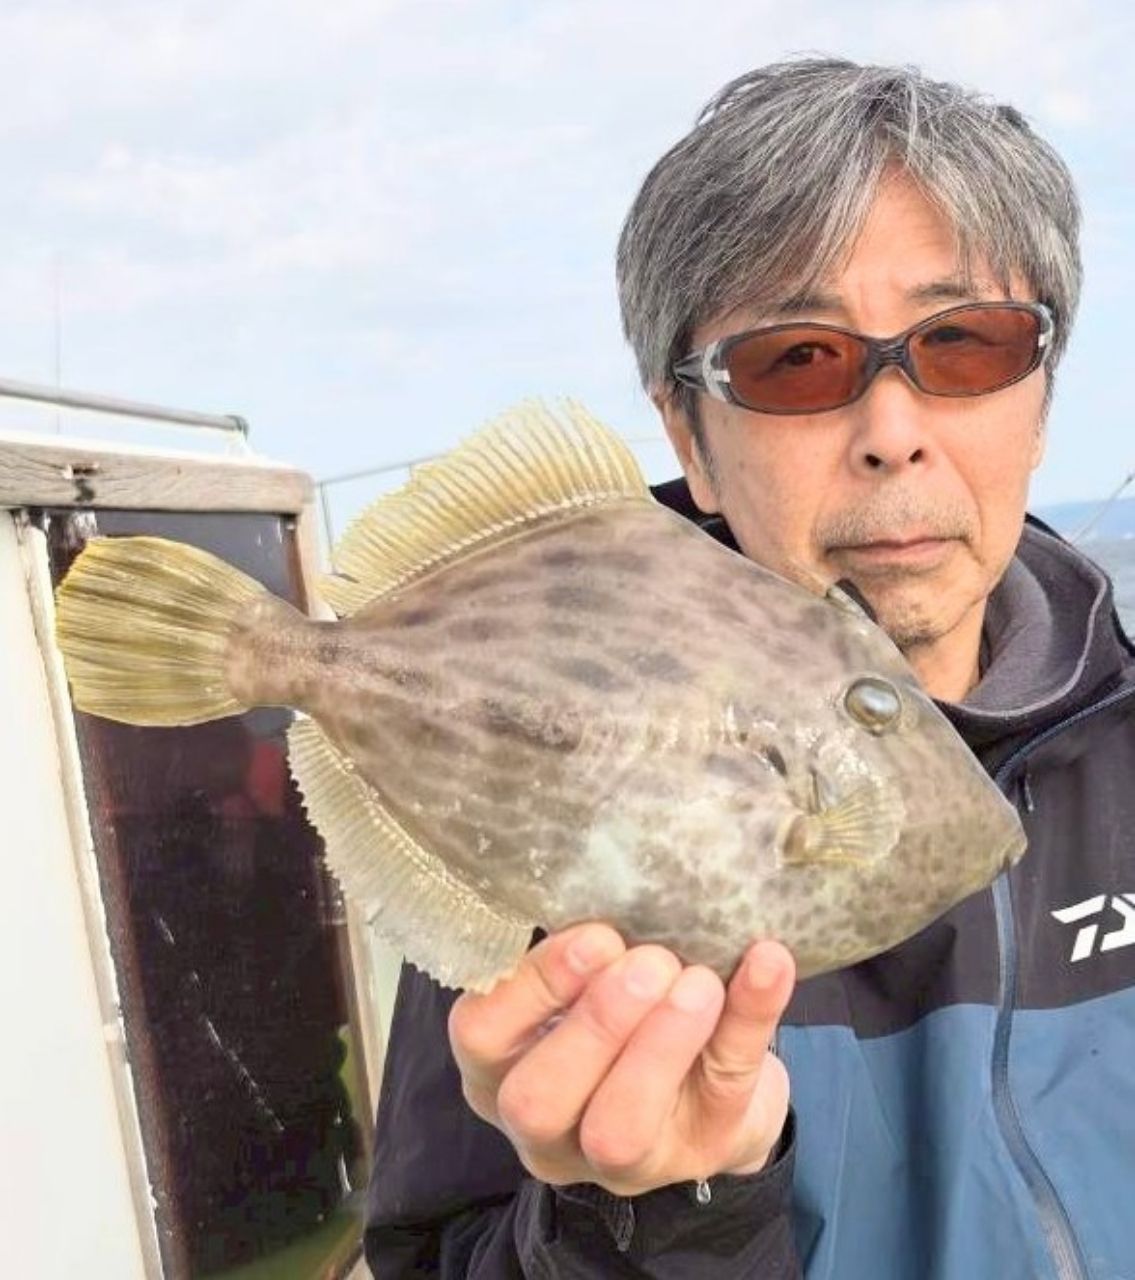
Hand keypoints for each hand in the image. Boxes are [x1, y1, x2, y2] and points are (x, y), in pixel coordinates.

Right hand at [448, 923, 794, 1196]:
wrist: (712, 1077)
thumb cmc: (626, 1009)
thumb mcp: (586, 979)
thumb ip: (584, 948)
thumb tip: (616, 870)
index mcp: (504, 1067)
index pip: (480, 1036)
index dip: (531, 987)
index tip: (594, 936)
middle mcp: (548, 1127)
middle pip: (536, 1101)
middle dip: (594, 1024)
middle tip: (648, 963)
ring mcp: (622, 1159)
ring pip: (618, 1129)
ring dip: (660, 1043)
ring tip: (698, 982)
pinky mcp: (701, 1150)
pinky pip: (724, 1092)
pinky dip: (749, 1021)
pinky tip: (767, 964)